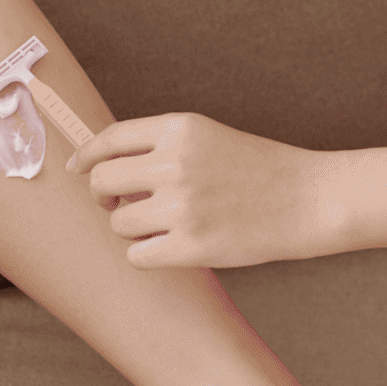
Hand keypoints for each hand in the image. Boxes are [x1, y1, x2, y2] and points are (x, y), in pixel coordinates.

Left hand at [67, 112, 386, 267]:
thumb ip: (160, 146)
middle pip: (102, 182)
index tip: (77, 169)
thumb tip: (102, 163)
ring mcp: (182, 205)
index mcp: (179, 129)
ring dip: (132, 229)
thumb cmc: (258, 170)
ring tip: (164, 225)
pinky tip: (173, 247)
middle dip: (103, 197)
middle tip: (121, 205)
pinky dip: (148, 255)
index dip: (86, 156)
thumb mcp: (209, 138)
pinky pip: (137, 255)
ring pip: (118, 223)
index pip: (110, 139)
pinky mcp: (191, 246)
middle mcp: (175, 163)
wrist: (309, 198)